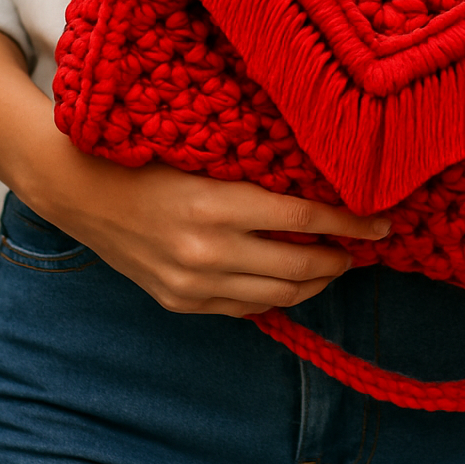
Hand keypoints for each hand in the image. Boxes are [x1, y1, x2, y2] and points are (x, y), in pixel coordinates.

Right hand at [40, 153, 390, 317]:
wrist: (82, 190)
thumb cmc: (148, 157)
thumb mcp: (206, 156)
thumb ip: (256, 176)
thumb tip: (319, 183)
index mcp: (218, 203)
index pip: (306, 221)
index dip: (351, 224)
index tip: (382, 224)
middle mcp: (208, 250)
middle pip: (300, 266)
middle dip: (342, 259)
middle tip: (363, 247)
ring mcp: (193, 283)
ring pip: (278, 294)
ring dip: (315, 282)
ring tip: (335, 265)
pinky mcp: (181, 302)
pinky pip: (246, 307)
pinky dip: (276, 295)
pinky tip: (291, 280)